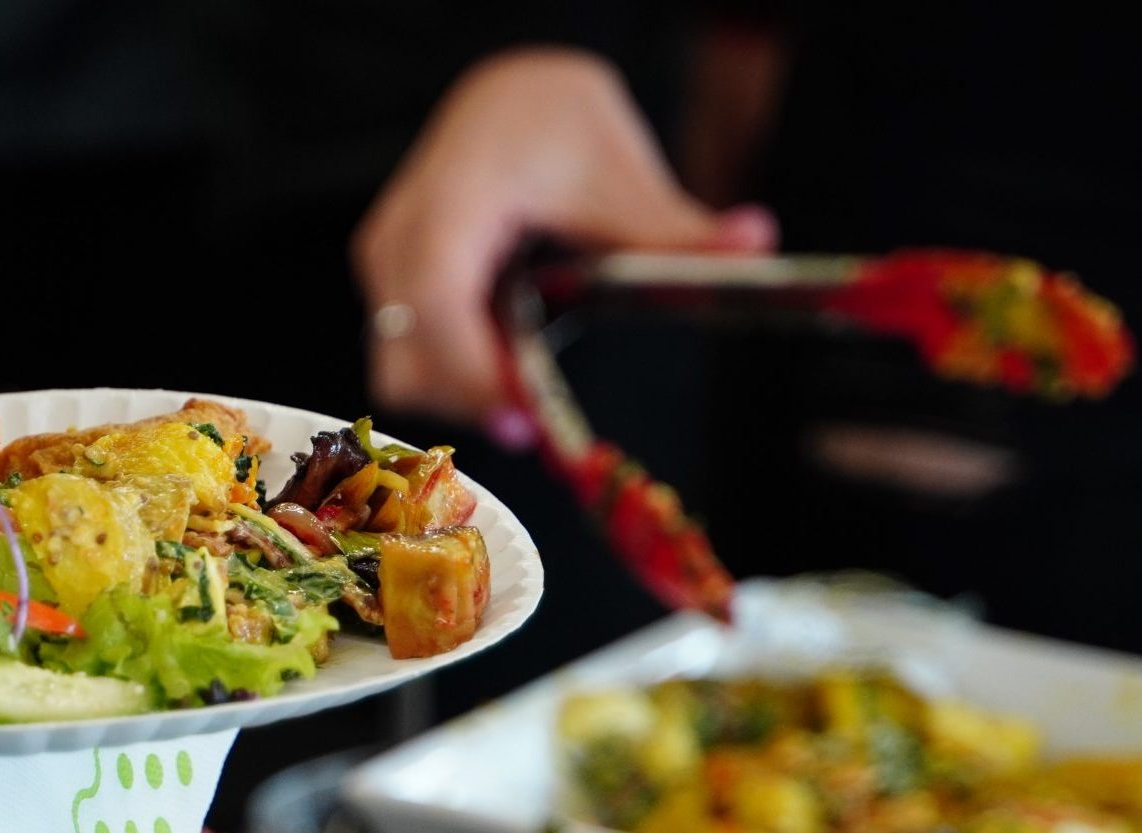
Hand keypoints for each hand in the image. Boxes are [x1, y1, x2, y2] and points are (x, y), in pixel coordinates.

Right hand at [353, 47, 777, 424]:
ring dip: (462, 394)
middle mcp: (399, 239)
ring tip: (528, 389)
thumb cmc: (552, 122)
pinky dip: (457, 376)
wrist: (505, 98)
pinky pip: (411, 357)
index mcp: (452, 199)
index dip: (469, 366)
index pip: (435, 299)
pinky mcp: (393, 290)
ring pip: (403, 370)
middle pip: (408, 355)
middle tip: (539, 425)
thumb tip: (755, 240)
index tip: (522, 413)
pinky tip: (509, 365)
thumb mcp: (620, 171)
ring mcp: (386, 266)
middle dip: (468, 399)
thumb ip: (674, 228)